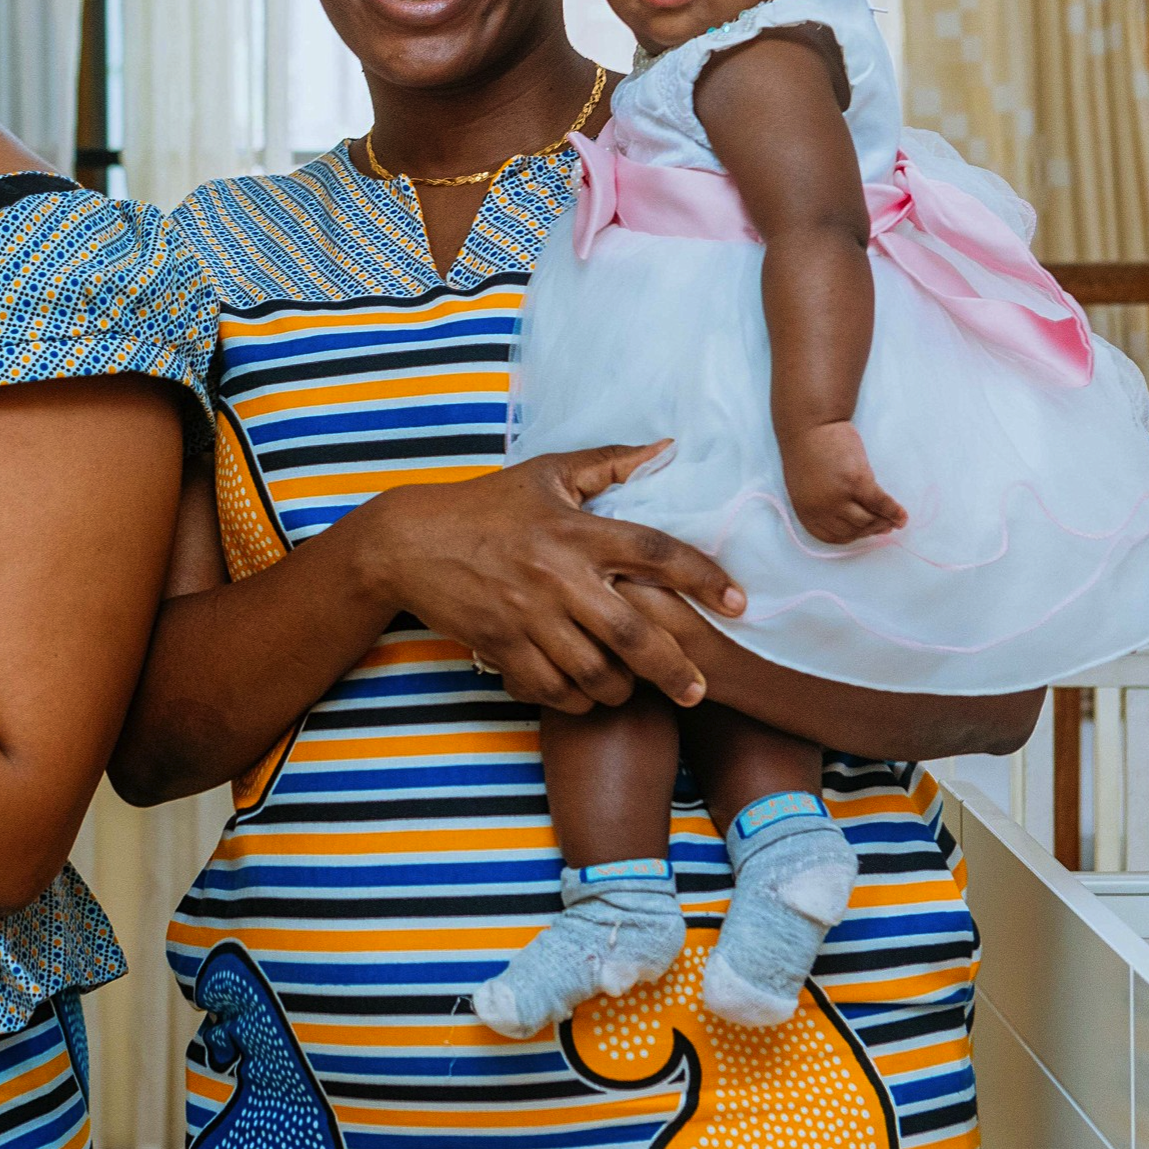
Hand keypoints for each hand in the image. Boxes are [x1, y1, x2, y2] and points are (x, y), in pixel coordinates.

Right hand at [358, 441, 744, 713]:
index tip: (738, 603)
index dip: (703, 576)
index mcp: (575, 530)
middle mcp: (557, 576)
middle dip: (673, 669)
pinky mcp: (500, 646)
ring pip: (594, 673)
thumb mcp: (545, 474)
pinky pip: (551, 690)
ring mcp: (527, 616)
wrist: (409, 542)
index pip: (654, 551)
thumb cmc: (485, 505)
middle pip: (633, 634)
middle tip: (698, 690)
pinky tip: (585, 696)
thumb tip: (666, 447)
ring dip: (622, 690)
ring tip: (632, 689)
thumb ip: (609, 463)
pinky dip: (575, 701)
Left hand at [780, 419, 906, 542]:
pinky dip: (894, 511)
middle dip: (872, 530)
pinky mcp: (857, 482)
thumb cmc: (808, 453)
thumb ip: (824, 506)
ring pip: (868, 520)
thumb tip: (855, 521)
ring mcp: (840, 496)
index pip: (835, 537)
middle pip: (854, 531)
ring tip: (893, 520)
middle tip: (885, 526)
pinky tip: (902, 516)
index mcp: (806, 512)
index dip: (854, 537)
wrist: (810, 425)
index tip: (866, 533)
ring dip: (884, 522)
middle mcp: (822, 509)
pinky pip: (881, 503)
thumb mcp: (806, 488)